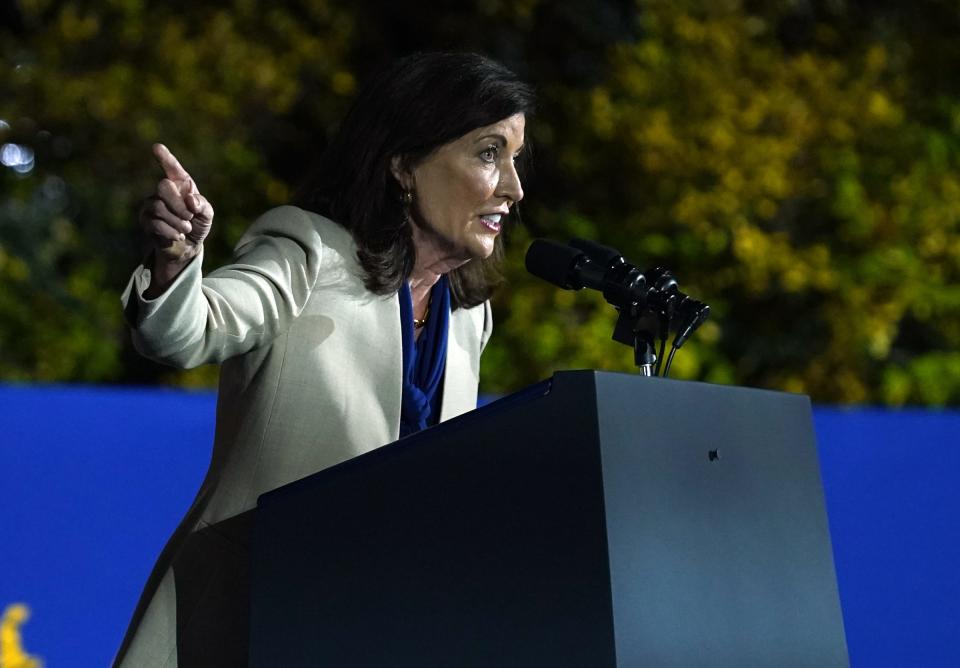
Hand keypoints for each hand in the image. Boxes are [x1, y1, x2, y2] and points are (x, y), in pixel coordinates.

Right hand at [140, 143, 213, 263]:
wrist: (188, 246)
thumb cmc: (198, 224)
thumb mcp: (207, 214)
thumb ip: (203, 205)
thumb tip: (190, 199)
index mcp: (180, 184)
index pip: (172, 168)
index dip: (165, 158)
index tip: (157, 147)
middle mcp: (163, 191)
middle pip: (162, 187)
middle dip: (178, 204)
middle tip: (189, 217)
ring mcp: (151, 204)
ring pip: (158, 207)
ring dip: (176, 221)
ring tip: (186, 228)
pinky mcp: (145, 220)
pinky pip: (154, 223)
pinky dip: (170, 231)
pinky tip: (177, 235)